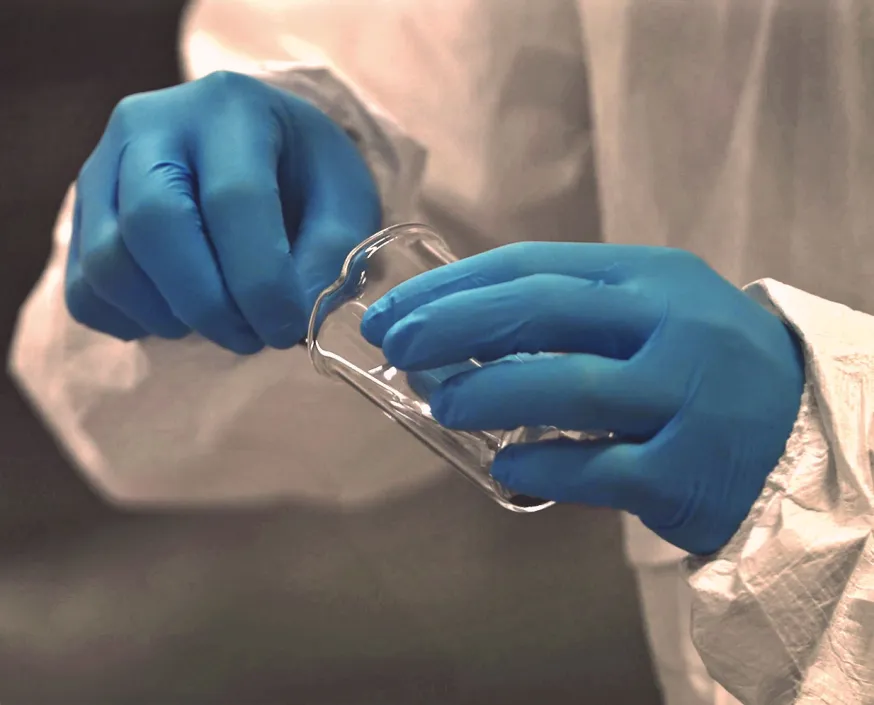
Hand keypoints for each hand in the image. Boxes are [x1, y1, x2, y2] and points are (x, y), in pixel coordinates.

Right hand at [66, 71, 380, 352]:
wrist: (255, 149)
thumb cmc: (304, 174)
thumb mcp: (343, 198)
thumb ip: (330, 252)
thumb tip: (299, 313)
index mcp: (230, 108)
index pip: (233, 199)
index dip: (260, 280)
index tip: (286, 329)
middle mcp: (150, 124)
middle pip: (153, 223)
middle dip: (208, 303)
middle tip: (252, 338)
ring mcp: (101, 167)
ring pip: (108, 262)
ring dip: (169, 317)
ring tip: (222, 326)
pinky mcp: (79, 215)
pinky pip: (84, 288)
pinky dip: (130, 322)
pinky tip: (178, 317)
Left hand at [360, 243, 804, 554]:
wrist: (806, 430)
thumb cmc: (704, 365)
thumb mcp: (652, 312)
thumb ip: (572, 314)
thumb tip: (458, 331)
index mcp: (650, 276)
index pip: (533, 264)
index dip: (455, 286)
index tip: (398, 310)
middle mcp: (672, 325)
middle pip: (542, 311)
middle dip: (454, 325)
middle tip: (396, 345)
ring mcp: (685, 397)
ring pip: (569, 387)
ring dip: (489, 392)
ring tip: (441, 404)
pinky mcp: (687, 471)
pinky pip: (598, 469)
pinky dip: (542, 466)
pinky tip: (505, 466)